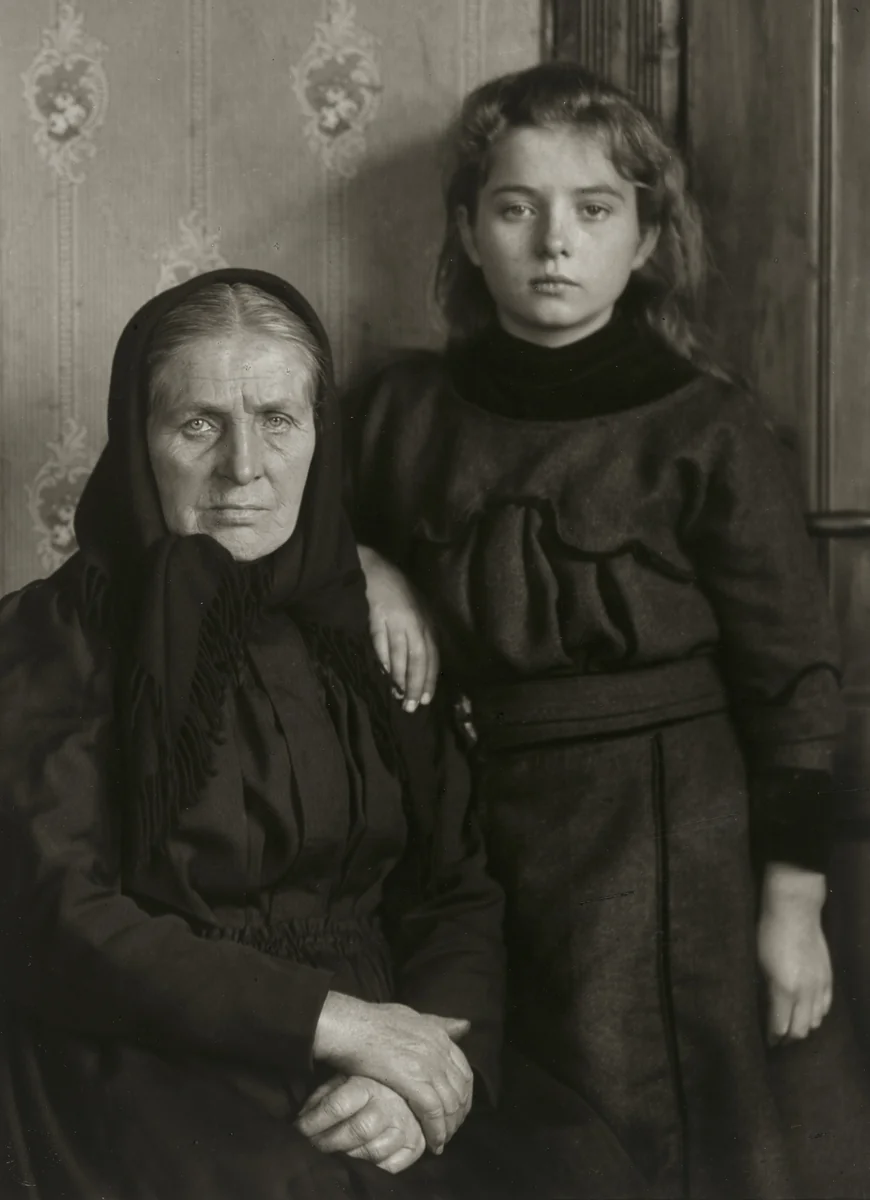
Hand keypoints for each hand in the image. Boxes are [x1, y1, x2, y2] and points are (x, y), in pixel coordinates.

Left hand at [296, 1074, 425, 1173]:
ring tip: (337, 1153)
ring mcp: (406, 1125)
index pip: (338, 1105)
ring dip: (350, 1156)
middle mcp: (389, 1103)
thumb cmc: (364, 1086)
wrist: (404, 1088)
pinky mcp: (415, 1144)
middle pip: (359, 1130)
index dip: (314, 1122)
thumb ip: (321, 1098)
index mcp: (367, 1083)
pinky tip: (362, 1159)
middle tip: (315, 1146)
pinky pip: (393, 1167)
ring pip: (375, 1151)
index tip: (298, 1130)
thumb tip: (301, 1120)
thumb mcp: (341, 1080)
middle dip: (330, 1143)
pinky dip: (374, 1168)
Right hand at [312, 992, 472, 1152]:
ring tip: (441, 1141)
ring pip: (451, 1104)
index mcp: (439, 1036)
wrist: (352, 1026)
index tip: (456, 1109)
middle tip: (450, 1130)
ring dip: (448, 1127)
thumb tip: (464, 1026)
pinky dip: (436, 1131)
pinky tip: (433, 1143)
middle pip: (462, 1090)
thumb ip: (438, 1023)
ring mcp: (429, 1066)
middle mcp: (439, 1051)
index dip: (464, 1094)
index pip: (464, 1071)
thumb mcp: (413, 1015)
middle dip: (458, 1114)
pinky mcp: (414, 1081)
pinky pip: (434, 1113)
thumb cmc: (373, 1021)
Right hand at [358, 546, 439, 710]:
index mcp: (426, 623)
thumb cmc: (392, 593)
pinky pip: (384, 642)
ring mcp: (399, 618)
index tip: (425, 699)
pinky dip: (385, 659)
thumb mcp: (409, 616)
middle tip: (411, 706)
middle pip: (420, 659)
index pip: (431, 657)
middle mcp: (417, 622)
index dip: (428, 679)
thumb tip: (403, 671)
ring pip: (403, 654)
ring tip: (398, 695)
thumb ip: (409, 642)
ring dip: (401, 676)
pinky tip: (386, 673)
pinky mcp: (381, 614)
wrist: (374, 568)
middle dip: (416, 683)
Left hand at [758, 862, 831, 1044]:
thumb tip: (764, 1008)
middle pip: (799, 1030)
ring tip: (790, 1026)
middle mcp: (805, 993)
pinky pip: (825, 1007)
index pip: (779, 1027)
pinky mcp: (828, 978)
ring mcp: (819, 986)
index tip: (766, 1042)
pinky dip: (816, 1014)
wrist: (795, 911)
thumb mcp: (759, 964)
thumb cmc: (768, 933)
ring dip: (802, 1027)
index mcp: (783, 990)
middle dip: (787, 1038)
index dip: (772, 1038)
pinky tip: (807, 1012)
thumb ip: (764, 990)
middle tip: (777, 1039)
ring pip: (815, 1021)